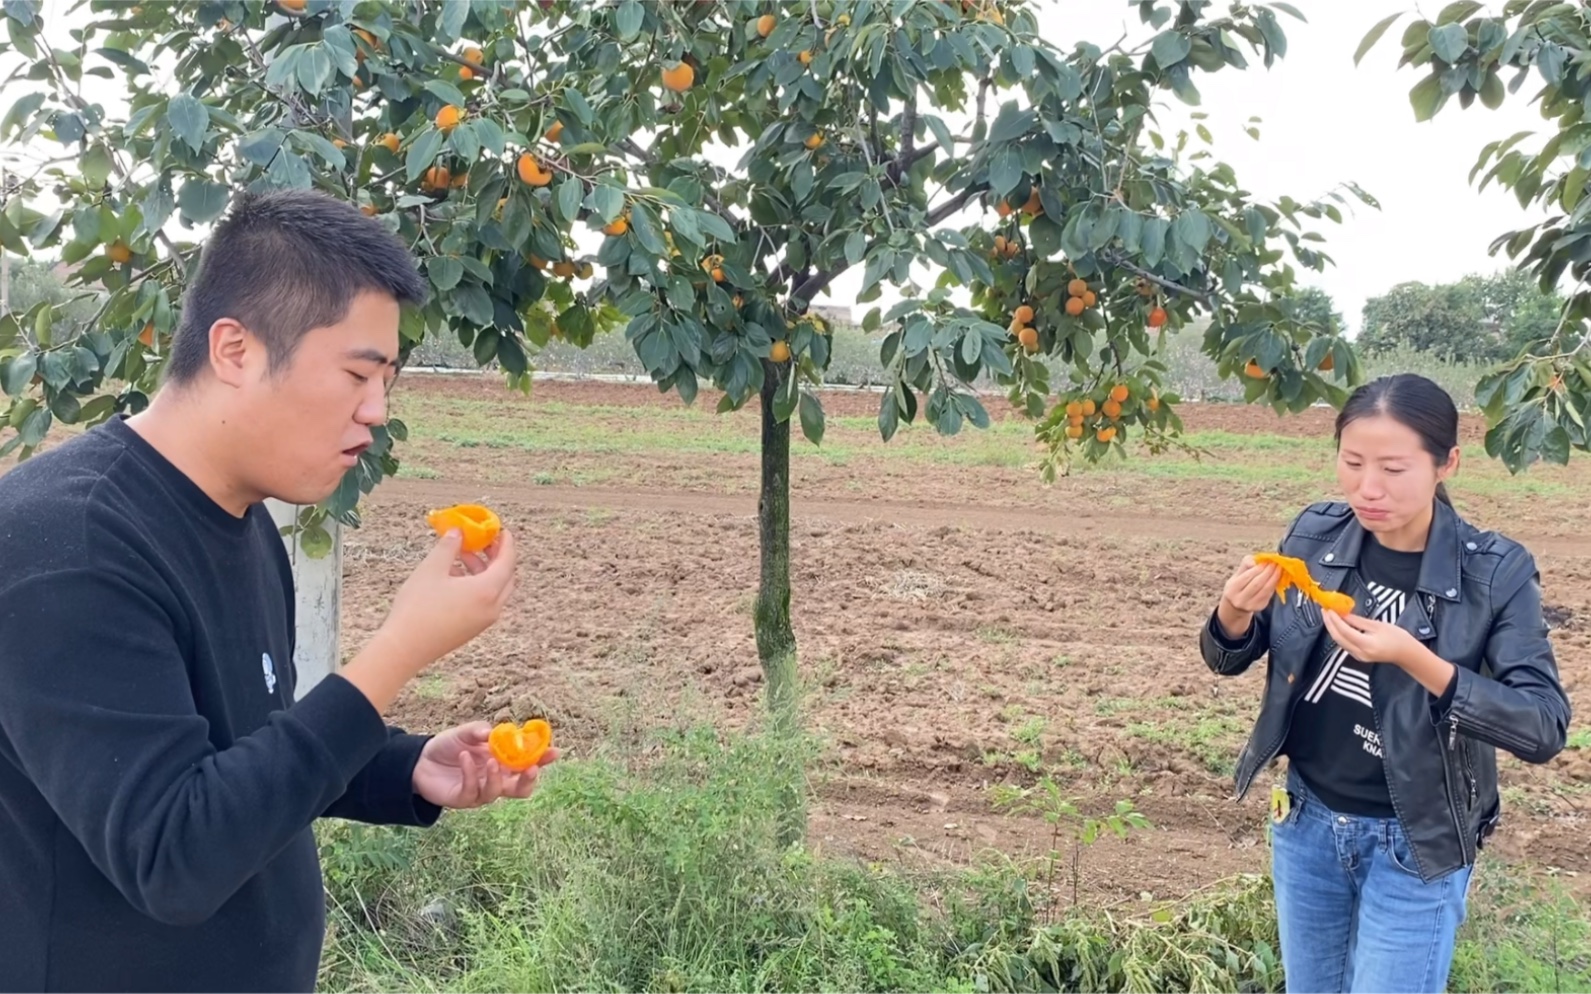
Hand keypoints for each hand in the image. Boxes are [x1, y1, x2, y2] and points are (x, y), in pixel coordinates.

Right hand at [380, 527, 516, 674]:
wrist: (404, 648)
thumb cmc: (418, 607)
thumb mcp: (432, 568)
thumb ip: (449, 546)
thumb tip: (458, 531)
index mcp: (487, 591)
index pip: (507, 561)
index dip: (506, 543)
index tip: (501, 530)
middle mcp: (492, 608)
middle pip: (505, 576)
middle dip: (496, 556)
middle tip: (483, 540)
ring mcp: (483, 621)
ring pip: (494, 589)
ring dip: (483, 570)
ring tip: (461, 555)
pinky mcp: (472, 629)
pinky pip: (484, 602)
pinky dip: (477, 585)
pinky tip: (454, 576)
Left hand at [412, 721, 558, 809]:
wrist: (419, 760)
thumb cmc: (448, 746)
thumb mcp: (465, 732)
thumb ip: (480, 731)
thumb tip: (494, 733)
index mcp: (502, 763)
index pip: (528, 764)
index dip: (543, 759)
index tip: (554, 751)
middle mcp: (495, 779)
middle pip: (520, 789)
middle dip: (528, 780)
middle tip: (531, 768)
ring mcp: (480, 791)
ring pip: (497, 792)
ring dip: (497, 777)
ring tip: (491, 760)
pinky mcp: (463, 798)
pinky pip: (472, 790)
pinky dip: (470, 773)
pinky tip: (464, 758)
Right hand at [1216, 556, 1279, 638]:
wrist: (1236, 605)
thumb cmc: (1238, 585)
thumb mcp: (1237, 575)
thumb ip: (1245, 564)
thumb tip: (1255, 561)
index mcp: (1233, 588)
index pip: (1247, 576)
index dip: (1259, 568)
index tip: (1267, 560)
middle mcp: (1240, 598)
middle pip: (1257, 583)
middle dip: (1268, 572)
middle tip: (1276, 563)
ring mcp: (1250, 604)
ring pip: (1265, 590)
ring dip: (1274, 578)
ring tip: (1279, 569)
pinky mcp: (1260, 607)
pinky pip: (1269, 594)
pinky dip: (1274, 584)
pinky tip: (1277, 577)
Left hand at [1321, 610, 1420, 666]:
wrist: (1406, 653)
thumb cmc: (1397, 637)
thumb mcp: (1378, 625)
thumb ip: (1358, 621)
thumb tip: (1342, 614)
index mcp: (1367, 644)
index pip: (1344, 631)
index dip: (1334, 620)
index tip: (1328, 609)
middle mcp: (1360, 653)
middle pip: (1338, 638)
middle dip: (1329, 624)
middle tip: (1324, 610)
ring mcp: (1358, 657)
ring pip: (1339, 642)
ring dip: (1332, 628)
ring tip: (1328, 615)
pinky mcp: (1358, 657)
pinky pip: (1344, 644)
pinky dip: (1339, 634)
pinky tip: (1337, 624)